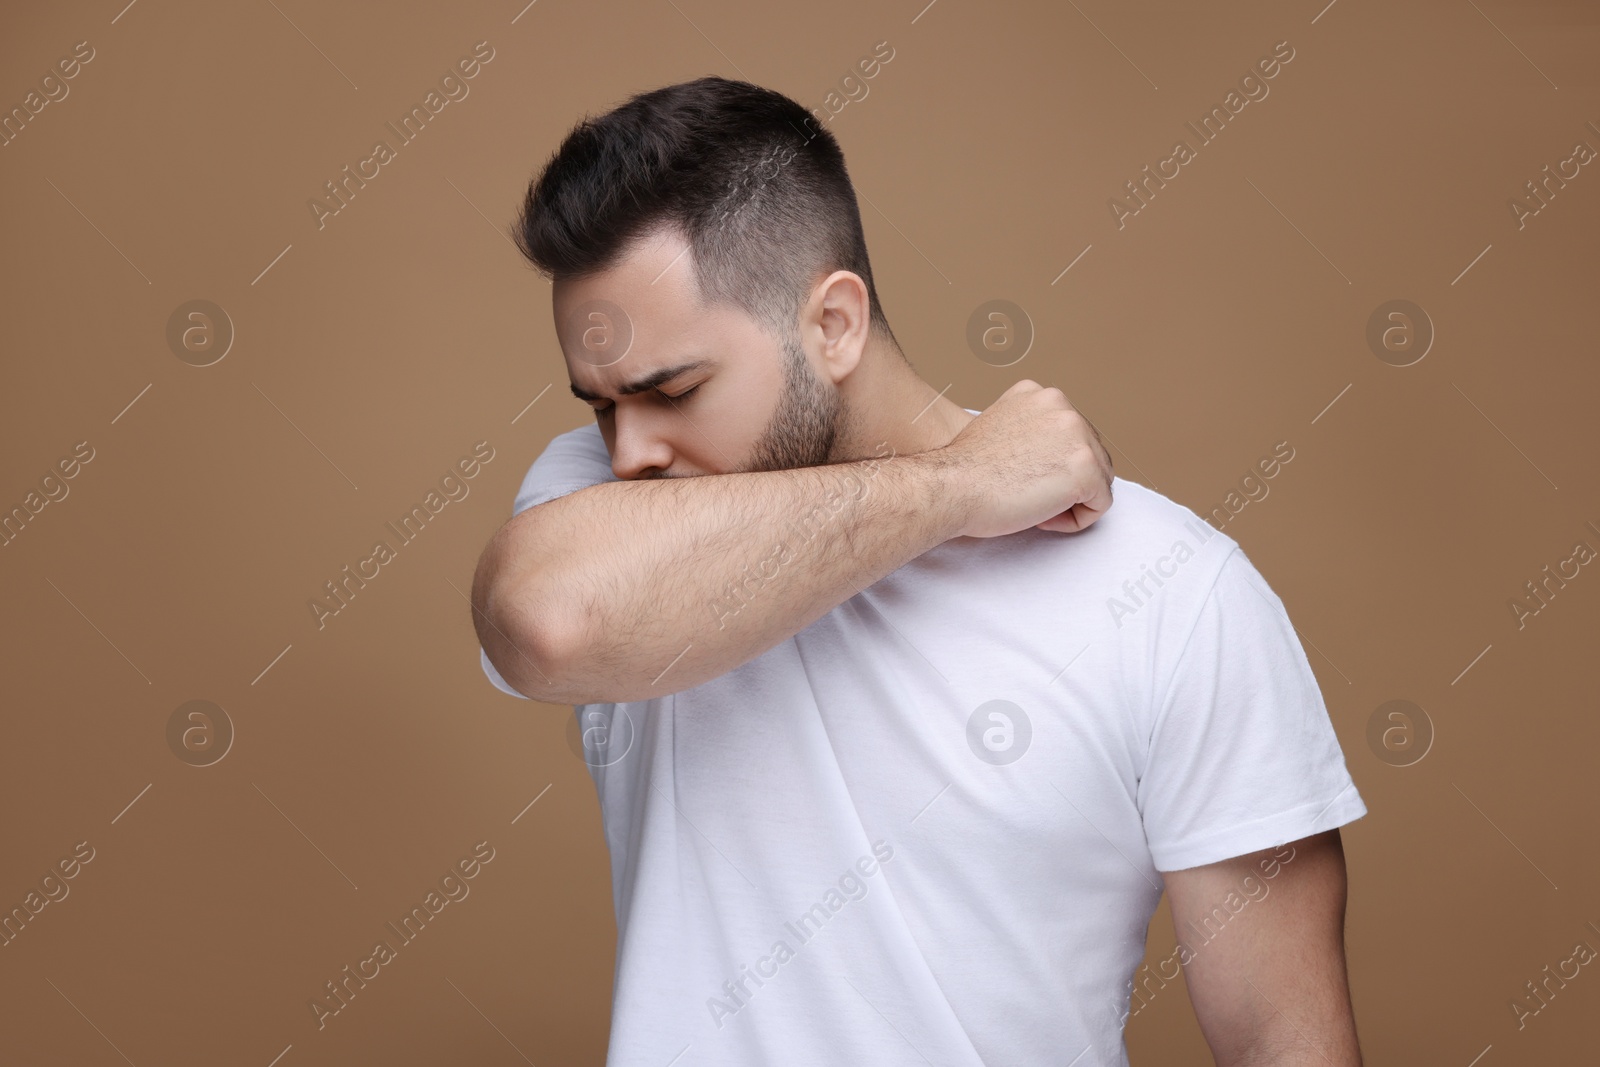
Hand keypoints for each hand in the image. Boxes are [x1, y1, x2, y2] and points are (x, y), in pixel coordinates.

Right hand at [939, 379, 1114, 537]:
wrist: (951, 487)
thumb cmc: (966, 472)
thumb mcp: (999, 428)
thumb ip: (1030, 432)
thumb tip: (1048, 454)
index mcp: (1040, 395)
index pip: (1071, 436)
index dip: (1050, 466)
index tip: (1020, 478)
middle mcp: (1063, 406)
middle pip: (1091, 455)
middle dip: (1065, 482)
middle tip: (1026, 495)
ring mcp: (1078, 435)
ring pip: (1099, 479)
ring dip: (1071, 500)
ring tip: (1034, 505)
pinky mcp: (1086, 468)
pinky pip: (1101, 504)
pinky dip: (1076, 520)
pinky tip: (1042, 516)